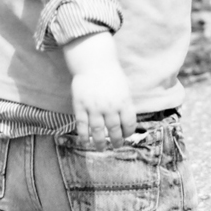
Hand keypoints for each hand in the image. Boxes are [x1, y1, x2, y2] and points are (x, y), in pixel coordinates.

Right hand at [61, 32, 135, 146]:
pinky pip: (82, 125)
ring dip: (100, 142)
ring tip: (101, 148)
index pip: (129, 123)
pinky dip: (84, 136)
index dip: (128, 132)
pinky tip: (86, 141)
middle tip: (116, 145)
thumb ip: (125, 104)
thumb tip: (127, 122)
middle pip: (114, 130)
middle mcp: (109, 106)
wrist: (93, 62)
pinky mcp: (80, 106)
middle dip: (116, 141)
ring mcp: (94, 107)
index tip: (125, 136)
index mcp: (123, 101)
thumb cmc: (111, 75)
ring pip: (98, 131)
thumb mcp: (124, 88)